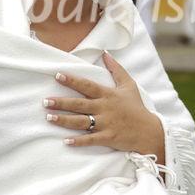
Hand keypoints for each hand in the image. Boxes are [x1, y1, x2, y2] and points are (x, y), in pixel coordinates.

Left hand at [43, 51, 164, 162]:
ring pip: (81, 122)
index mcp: (108, 94)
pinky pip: (91, 139)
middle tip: (45, 101)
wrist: (149, 131)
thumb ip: (116, 69)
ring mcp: (106, 124)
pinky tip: (65, 141)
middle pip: (79, 104)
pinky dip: (78, 141)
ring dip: (64, 120)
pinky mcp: (108, 138)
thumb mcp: (129, 84)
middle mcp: (104, 108)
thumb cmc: (137, 107)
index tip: (58, 75)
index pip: (87, 86)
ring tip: (49, 117)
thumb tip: (105, 53)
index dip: (72, 80)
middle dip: (61, 102)